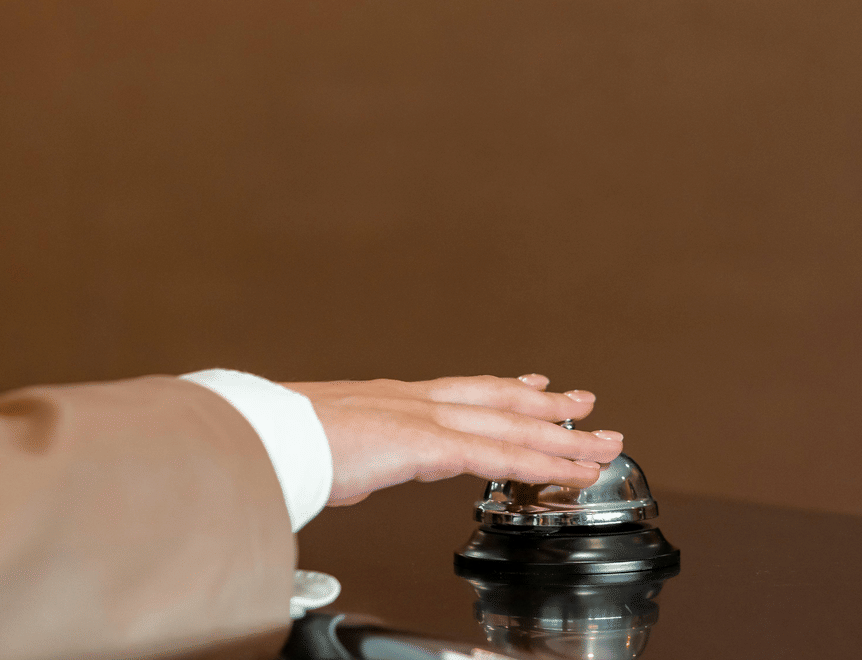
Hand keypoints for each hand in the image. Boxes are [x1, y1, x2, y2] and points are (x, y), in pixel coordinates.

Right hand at [281, 374, 624, 506]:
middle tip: (587, 405)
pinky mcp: (428, 444)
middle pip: (497, 399)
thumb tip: (344, 474)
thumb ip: (346, 462)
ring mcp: (424, 419)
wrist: (259, 436)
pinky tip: (569, 470)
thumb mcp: (319, 451)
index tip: (533, 386)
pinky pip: (499, 455)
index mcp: (388, 403)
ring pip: (511, 426)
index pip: (460, 391)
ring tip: (602, 443)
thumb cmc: (274, 445)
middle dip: (547, 406)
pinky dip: (541, 462)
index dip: (503, 389)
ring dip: (562, 437)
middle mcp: (414, 402)